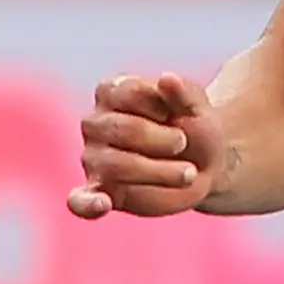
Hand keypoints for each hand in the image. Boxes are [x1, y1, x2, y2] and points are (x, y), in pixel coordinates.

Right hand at [69, 70, 227, 219]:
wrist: (203, 163)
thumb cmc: (193, 127)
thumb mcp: (197, 106)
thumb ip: (183, 93)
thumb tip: (167, 79)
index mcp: (112, 91)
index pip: (128, 93)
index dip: (160, 106)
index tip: (175, 113)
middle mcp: (95, 123)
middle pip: (121, 129)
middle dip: (162, 140)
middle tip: (183, 144)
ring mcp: (93, 158)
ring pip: (115, 165)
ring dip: (158, 171)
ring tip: (188, 174)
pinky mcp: (100, 190)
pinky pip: (80, 201)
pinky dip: (88, 204)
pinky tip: (103, 204)